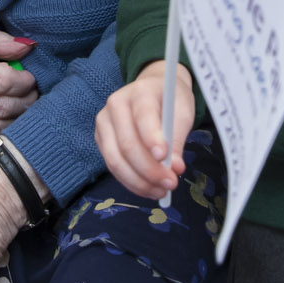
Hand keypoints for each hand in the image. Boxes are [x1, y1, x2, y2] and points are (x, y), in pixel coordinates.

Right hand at [94, 60, 191, 199]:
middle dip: (149, 170)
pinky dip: (131, 182)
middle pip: (127, 144)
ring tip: (161, 191)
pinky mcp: (101, 139)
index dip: (152, 139)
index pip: (143, 116)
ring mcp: (104, 122)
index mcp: (140, 91)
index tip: (166, 159)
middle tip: (171, 183)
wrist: (154, 92)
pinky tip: (149, 188)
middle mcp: (115, 104)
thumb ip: (177, 138)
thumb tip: (175, 168)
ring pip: (116, 160)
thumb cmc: (170, 102)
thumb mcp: (182, 113)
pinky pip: (113, 166)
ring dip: (139, 182)